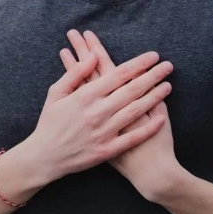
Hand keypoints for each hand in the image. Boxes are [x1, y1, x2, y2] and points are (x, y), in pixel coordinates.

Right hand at [25, 43, 173, 184]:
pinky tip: (162, 118)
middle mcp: (96, 112)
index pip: (118, 74)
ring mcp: (103, 132)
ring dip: (154, 97)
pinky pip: (132, 138)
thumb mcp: (55, 93)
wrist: (43, 157)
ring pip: (135, 111)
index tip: (152, 56)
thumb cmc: (49, 122)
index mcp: (84, 96)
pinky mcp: (106, 151)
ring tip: (168, 86)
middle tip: (167, 66)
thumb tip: (92, 56)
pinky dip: (148, 128)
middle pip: (131, 90)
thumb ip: (74, 73)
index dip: (138, 64)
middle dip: (152, 76)